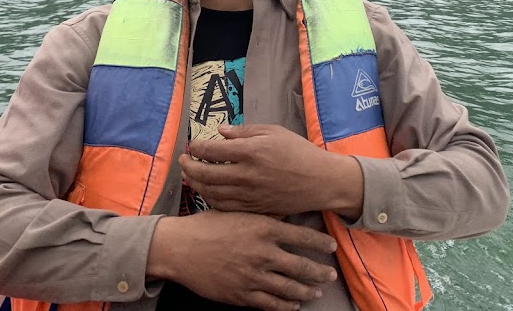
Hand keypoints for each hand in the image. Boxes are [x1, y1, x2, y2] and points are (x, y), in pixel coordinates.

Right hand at [148, 210, 337, 310]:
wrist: (180, 247)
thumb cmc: (208, 225)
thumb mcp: (238, 211)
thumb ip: (263, 214)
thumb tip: (285, 212)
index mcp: (264, 228)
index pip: (302, 236)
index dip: (320, 242)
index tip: (332, 246)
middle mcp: (263, 253)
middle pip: (301, 266)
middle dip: (320, 272)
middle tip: (331, 274)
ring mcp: (253, 276)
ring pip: (289, 288)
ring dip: (307, 291)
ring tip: (317, 291)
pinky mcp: (241, 294)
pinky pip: (270, 304)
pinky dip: (286, 306)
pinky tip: (293, 305)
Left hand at [182, 124, 362, 217]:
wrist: (319, 181)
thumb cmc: (298, 152)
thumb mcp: (273, 132)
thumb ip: (244, 132)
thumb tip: (220, 132)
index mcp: (250, 151)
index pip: (211, 150)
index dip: (196, 148)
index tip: (192, 145)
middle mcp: (246, 175)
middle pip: (205, 174)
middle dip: (189, 167)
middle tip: (183, 161)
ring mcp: (248, 195)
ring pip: (211, 193)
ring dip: (196, 185)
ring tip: (190, 177)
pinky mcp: (253, 209)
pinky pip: (224, 207)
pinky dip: (211, 200)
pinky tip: (208, 193)